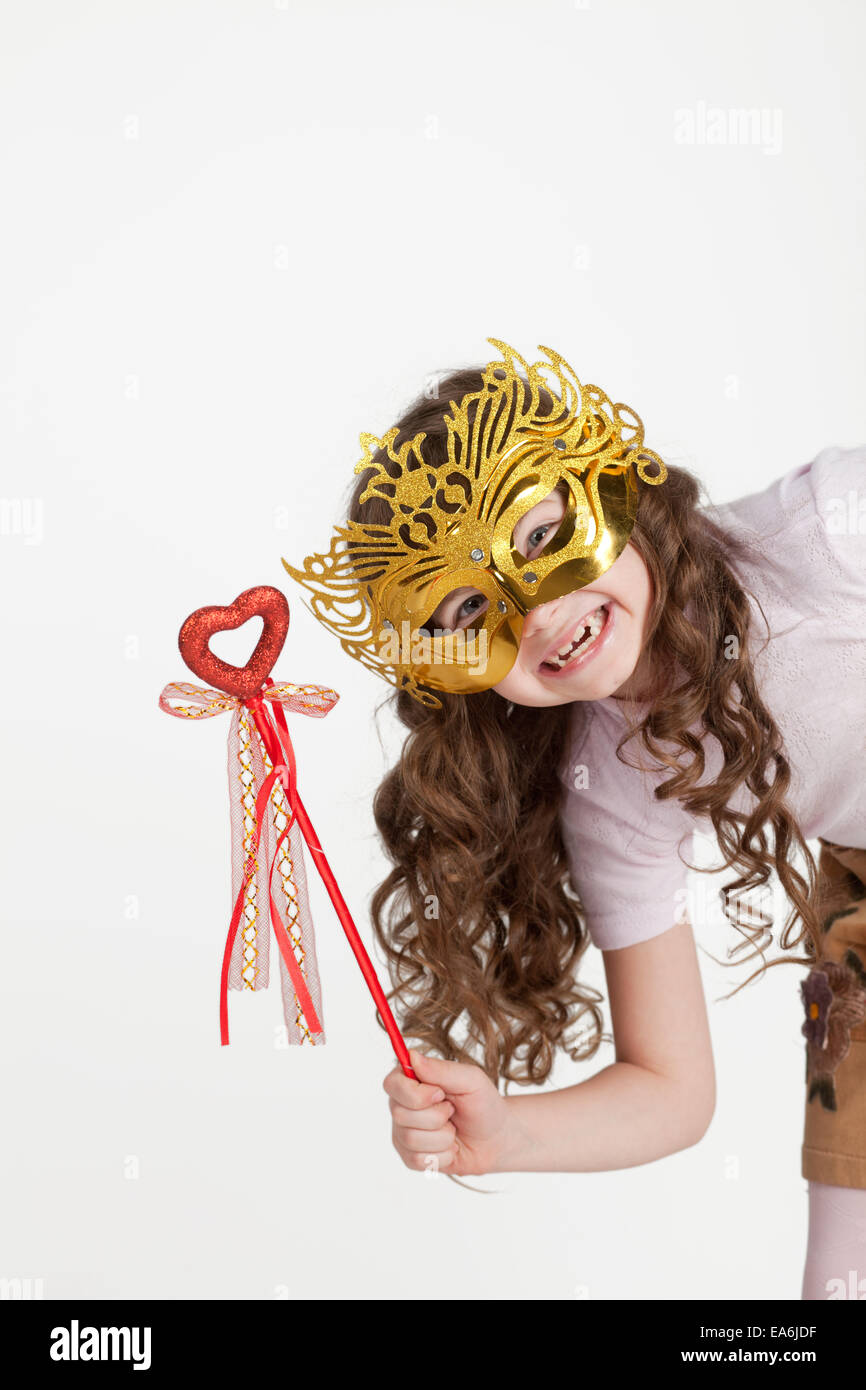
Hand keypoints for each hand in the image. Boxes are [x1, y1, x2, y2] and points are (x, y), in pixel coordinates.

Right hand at [383, 1047, 510, 1176]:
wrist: (495, 1140)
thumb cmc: (483, 1104)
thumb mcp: (471, 1080)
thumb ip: (442, 1069)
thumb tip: (412, 1056)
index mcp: (412, 1079)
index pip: (392, 1084)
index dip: (415, 1093)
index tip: (440, 1094)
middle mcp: (402, 1105)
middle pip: (400, 1114)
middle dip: (436, 1117)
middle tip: (452, 1112)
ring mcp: (403, 1132)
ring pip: (410, 1139)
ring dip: (443, 1137)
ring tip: (453, 1131)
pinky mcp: (410, 1156)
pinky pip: (417, 1160)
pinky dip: (442, 1155)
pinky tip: (450, 1148)